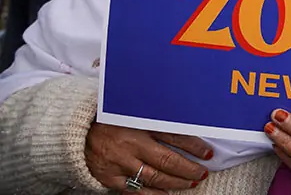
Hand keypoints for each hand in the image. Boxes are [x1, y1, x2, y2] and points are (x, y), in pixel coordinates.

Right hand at [85, 123, 211, 193]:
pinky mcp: (109, 177)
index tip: (207, 152)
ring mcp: (120, 163)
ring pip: (155, 177)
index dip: (193, 146)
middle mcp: (131, 144)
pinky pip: (135, 190)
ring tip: (191, 183)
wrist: (77, 130)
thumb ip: (155, 115)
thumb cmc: (110, 118)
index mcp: (138, 123)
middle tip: (202, 172)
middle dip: (189, 168)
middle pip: (167, 159)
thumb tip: (185, 119)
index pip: (173, 135)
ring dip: (176, 182)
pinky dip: (152, 194)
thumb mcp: (134, 110)